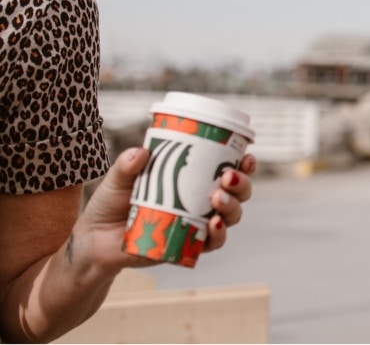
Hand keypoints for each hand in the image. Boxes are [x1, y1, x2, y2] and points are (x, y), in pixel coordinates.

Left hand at [72, 148, 256, 273]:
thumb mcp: (117, 181)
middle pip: (238, 193)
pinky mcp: (187, 246)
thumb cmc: (110, 205)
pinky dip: (218, 234)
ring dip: (232, 206)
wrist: (94, 242)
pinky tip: (214, 225)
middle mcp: (201, 202)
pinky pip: (212, 242)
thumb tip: (140, 152)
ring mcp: (197, 224)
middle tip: (227, 177)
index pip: (227, 170)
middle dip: (242, 184)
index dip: (244, 165)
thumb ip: (126, 166)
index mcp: (193, 181)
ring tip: (217, 199)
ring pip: (231, 216)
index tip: (246, 157)